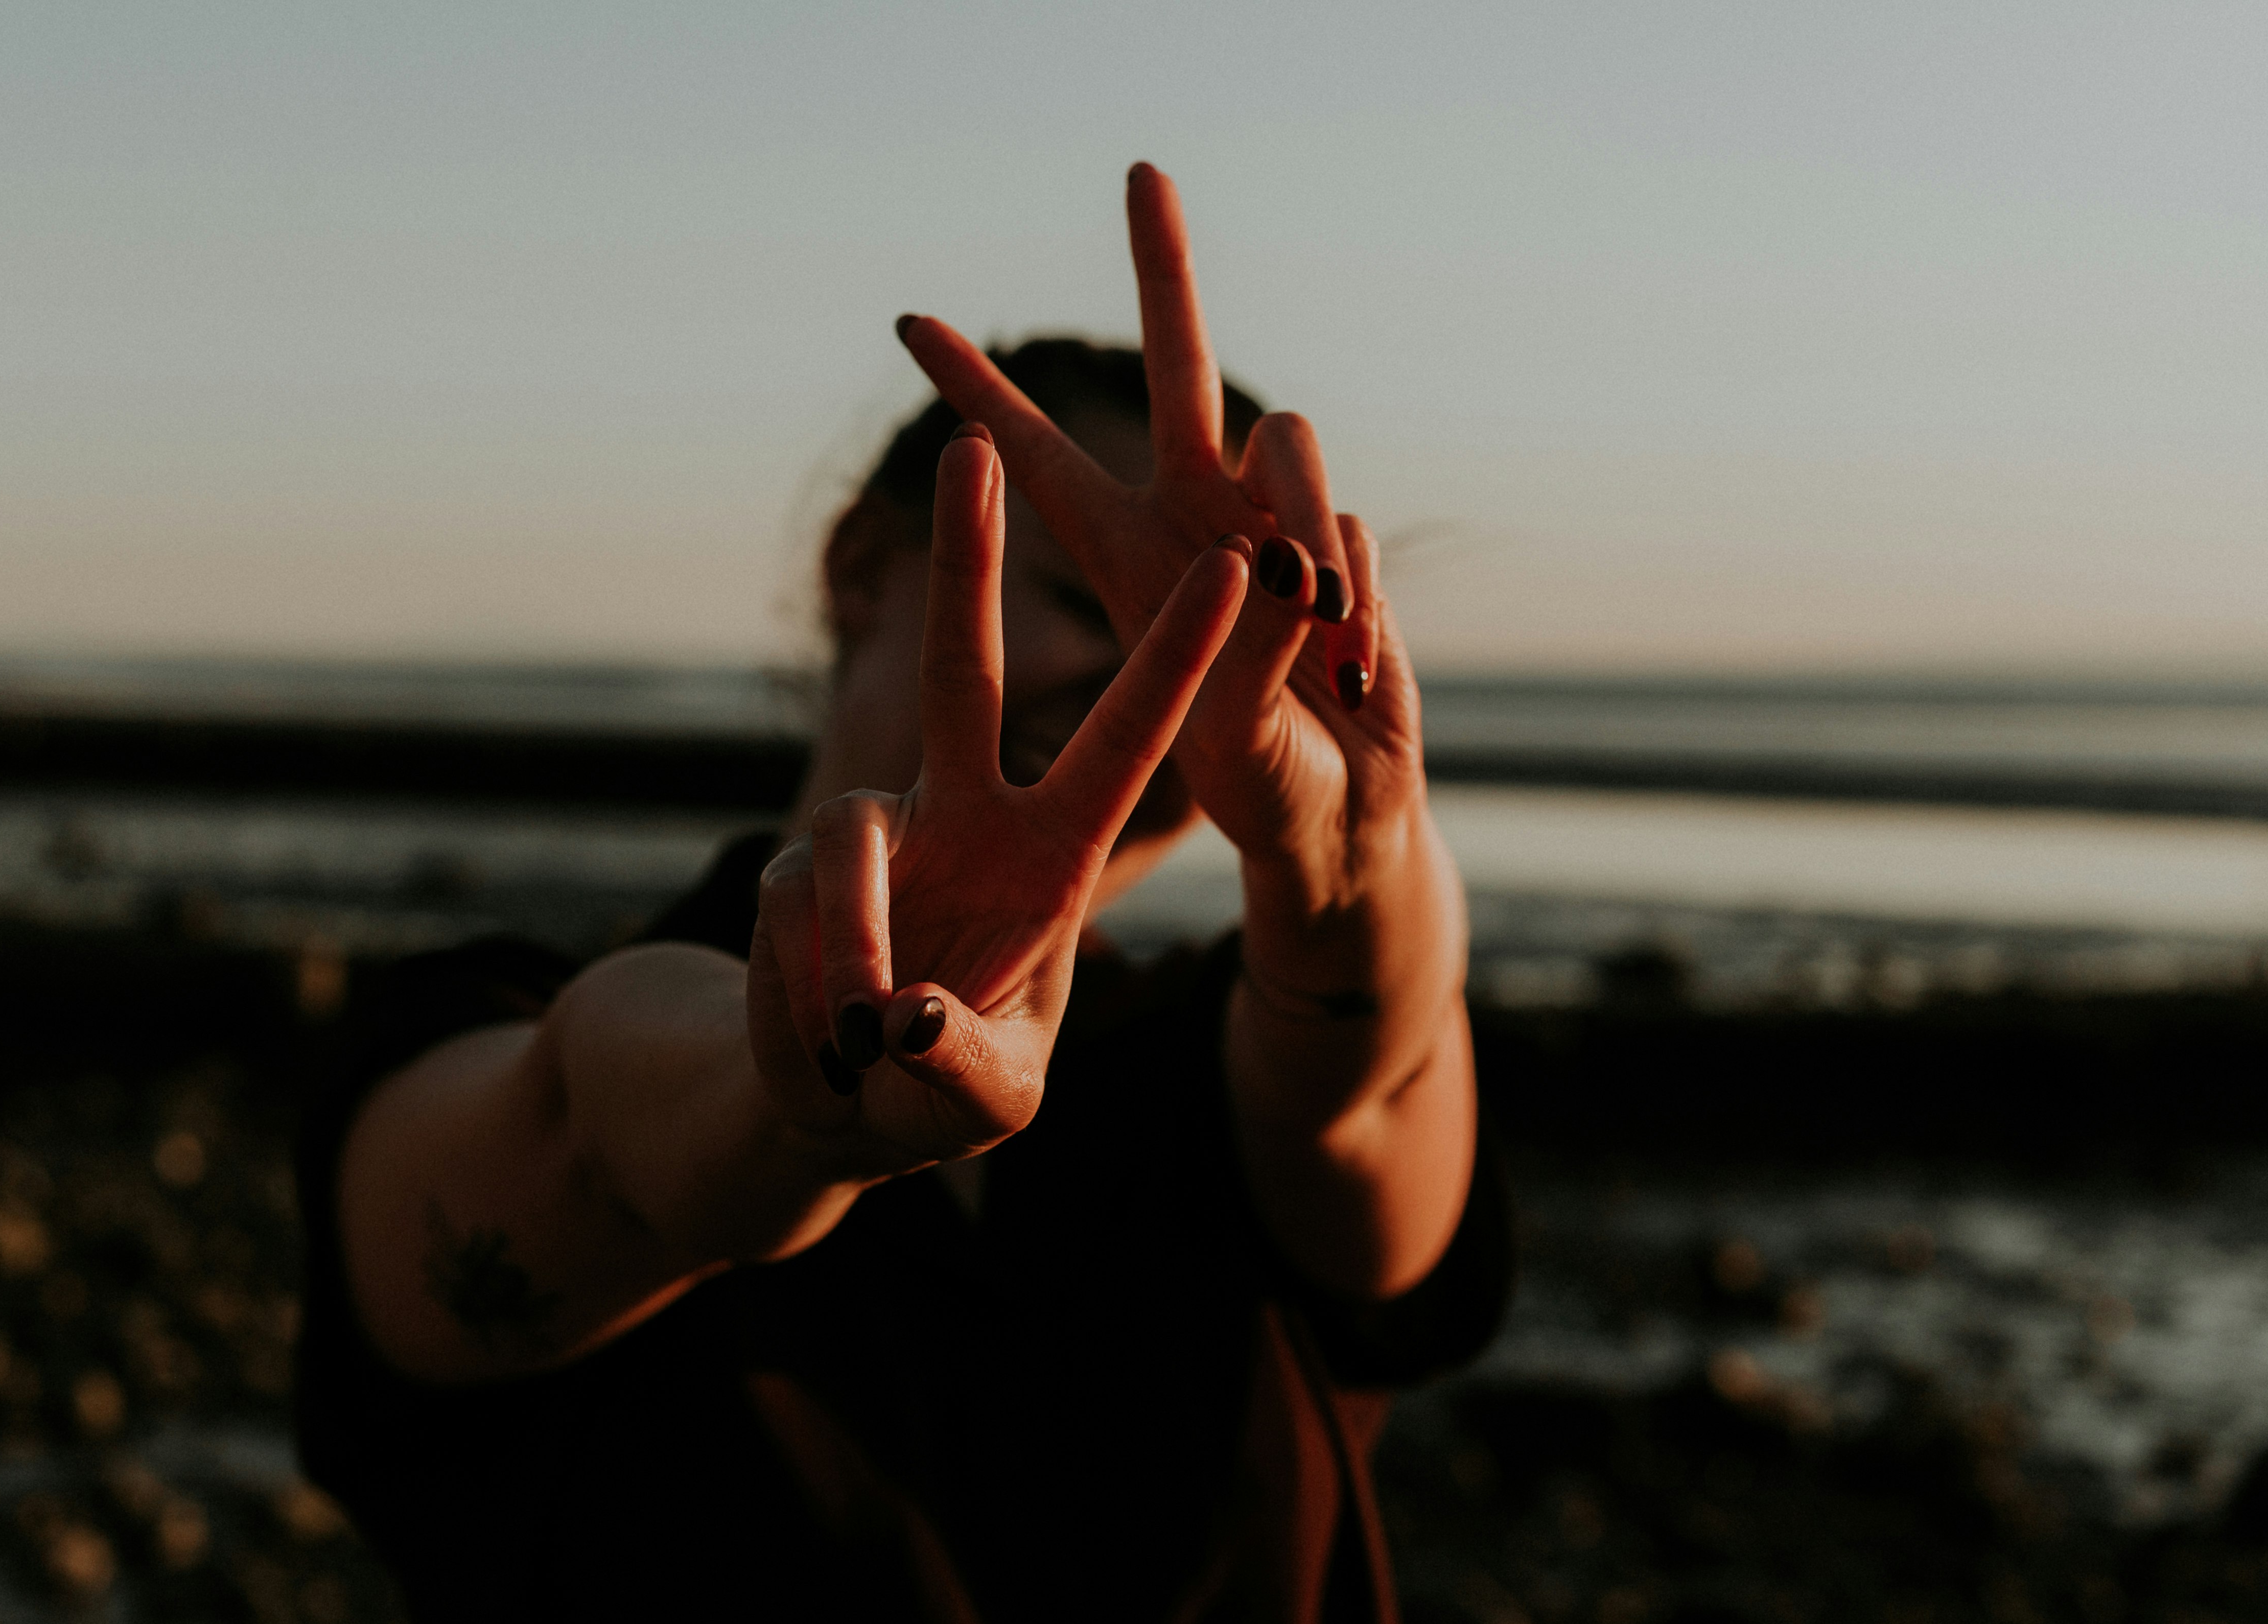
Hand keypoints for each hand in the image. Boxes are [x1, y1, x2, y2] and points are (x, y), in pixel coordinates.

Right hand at [748, 426, 1247, 1175]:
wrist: (839, 1107)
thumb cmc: (944, 1089)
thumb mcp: (989, 1100)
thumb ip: (964, 1070)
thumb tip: (901, 1018)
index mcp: (1053, 853)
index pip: (1125, 738)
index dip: (1182, 656)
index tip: (1243, 560)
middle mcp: (966, 816)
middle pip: (962, 667)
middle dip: (967, 557)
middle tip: (967, 441)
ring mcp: (876, 833)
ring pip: (854, 852)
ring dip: (855, 954)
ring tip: (856, 1041)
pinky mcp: (795, 867)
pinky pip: (802, 914)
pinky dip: (813, 988)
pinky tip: (825, 1040)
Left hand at [896, 164, 1428, 914]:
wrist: (1338, 812)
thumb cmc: (1254, 783)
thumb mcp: (1227, 738)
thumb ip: (1251, 651)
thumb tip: (1286, 564)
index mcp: (1122, 555)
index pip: (1036, 457)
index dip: (977, 392)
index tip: (909, 322)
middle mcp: (1195, 514)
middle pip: (1180, 367)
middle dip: (1162, 266)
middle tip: (1140, 168)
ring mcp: (1275, 520)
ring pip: (1290, 440)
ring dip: (1307, 531)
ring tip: (1319, 643)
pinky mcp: (1343, 541)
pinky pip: (1351, 528)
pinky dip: (1358, 604)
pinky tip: (1351, 673)